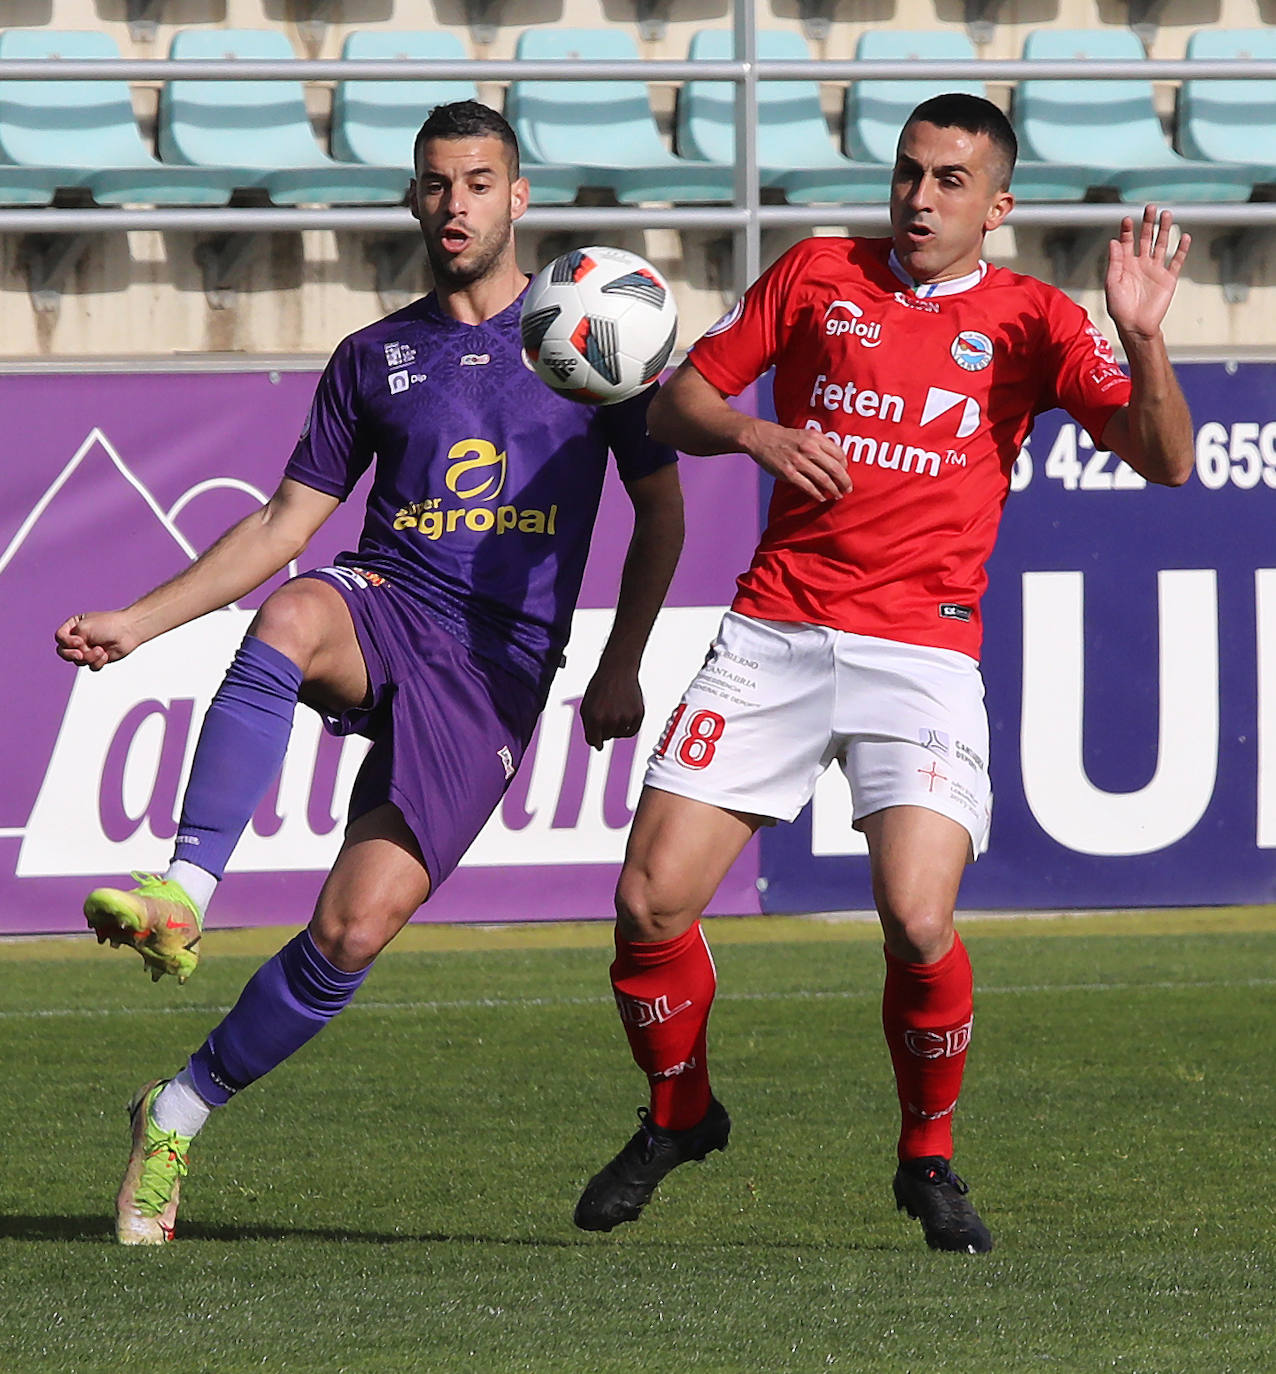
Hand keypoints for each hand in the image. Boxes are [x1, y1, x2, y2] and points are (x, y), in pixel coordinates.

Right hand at [54, 610, 140, 670]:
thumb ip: (71, 640)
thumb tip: (74, 655)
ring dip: (89, 657)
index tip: (80, 641)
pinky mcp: (98, 658)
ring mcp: (88, 649)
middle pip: (64, 652)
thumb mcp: (83, 628)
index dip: (67, 642)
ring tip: (101, 650)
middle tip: (81, 654)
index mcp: (74, 626)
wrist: (129, 631)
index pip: (59, 638)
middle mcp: (79, 638)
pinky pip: (91, 666)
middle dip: (72, 655)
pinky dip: (98, 662)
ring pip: (78, 661)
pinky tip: (106, 654)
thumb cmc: (108, 625)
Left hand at [579, 659, 643, 750]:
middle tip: (606, 712)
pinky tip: (624, 716)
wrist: (618, 669)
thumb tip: (597, 745)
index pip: (594, 741)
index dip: (595, 739)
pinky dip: (627, 727)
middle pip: (607, 737)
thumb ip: (588, 726)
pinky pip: (632, 731)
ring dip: (616, 727)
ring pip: (619, 734)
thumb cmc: (600, 686)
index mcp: (595, 717)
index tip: (598, 737)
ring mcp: (625, 717)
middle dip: (604, 728)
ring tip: (614, 709)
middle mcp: (610, 719)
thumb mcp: (586, 705)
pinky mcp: (638, 714)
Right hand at [743, 417, 851, 502]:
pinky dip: (817, 494)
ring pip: (824, 479)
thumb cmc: (787, 438)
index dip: (845, 467)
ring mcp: (798, 461)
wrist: (763, 438)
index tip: (845, 474)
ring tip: (838, 495)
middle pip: (835, 469)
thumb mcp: (807, 434)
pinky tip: (822, 498)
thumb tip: (838, 462)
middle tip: (848, 489)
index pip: (839, 454)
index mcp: (816, 438)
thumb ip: (822, 445)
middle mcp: (809, 449)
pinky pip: (808, 487)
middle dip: (844, 481)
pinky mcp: (788, 473)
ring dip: (833, 490)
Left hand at [1105, 206, 1189, 342]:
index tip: (1127, 219)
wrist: (1136, 326)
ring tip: (1167, 214)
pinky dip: (1181, 249)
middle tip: (1150, 207)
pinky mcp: (1168, 278)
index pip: (1127, 242)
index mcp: (1126, 265)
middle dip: (1148, 223)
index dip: (1127, 230)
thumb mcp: (1113, 284)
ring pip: (1162, 245)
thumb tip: (1113, 241)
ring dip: (1164, 230)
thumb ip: (1114, 262)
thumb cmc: (1120, 308)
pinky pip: (1176, 261)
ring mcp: (1156, 270)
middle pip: (1146, 238)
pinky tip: (1184, 236)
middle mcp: (1141, 264)